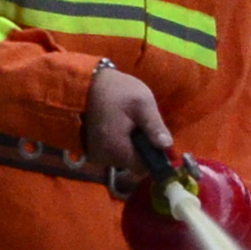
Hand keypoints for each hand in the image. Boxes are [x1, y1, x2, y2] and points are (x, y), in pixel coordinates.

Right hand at [78, 67, 173, 181]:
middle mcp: (104, 158)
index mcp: (117, 150)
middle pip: (133, 162)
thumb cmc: (115, 90)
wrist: (84, 82)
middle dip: (142, 148)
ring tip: (130, 122)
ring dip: (131, 144)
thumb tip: (167, 146)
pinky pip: (113, 151)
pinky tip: (120, 125)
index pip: (144, 167)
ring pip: (123, 156)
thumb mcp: (142, 103)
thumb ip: (155, 126)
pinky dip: (120, 141)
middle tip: (141, 125)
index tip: (156, 138)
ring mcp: (96, 153)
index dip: (155, 155)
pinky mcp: (91, 147)